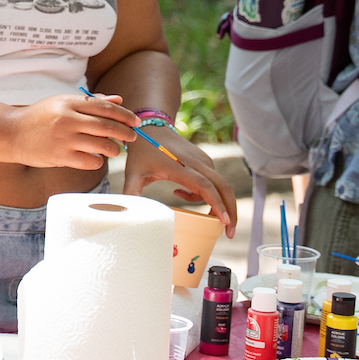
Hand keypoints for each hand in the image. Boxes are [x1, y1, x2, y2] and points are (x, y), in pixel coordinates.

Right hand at [2, 93, 140, 170]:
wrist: (11, 133)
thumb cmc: (40, 117)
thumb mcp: (62, 103)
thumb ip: (91, 103)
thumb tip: (119, 101)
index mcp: (69, 102)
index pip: (105, 107)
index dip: (124, 115)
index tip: (136, 121)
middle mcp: (67, 119)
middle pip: (107, 126)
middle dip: (125, 133)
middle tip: (133, 137)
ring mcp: (64, 139)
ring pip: (102, 145)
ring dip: (114, 149)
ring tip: (115, 149)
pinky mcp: (60, 157)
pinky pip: (90, 161)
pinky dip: (98, 161)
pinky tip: (96, 158)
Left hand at [121, 118, 238, 227]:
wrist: (151, 126)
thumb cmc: (142, 151)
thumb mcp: (133, 172)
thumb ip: (131, 192)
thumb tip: (128, 214)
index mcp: (180, 166)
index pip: (205, 186)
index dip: (217, 204)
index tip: (224, 221)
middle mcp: (197, 162)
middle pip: (223, 187)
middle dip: (230, 210)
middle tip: (229, 233)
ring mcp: (203, 160)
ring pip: (221, 186)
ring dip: (219, 204)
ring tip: (203, 216)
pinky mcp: (204, 160)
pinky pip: (213, 181)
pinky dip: (207, 194)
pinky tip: (180, 193)